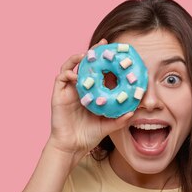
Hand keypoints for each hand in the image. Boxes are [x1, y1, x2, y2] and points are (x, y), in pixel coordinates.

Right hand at [48, 38, 132, 159]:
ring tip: (87, 54)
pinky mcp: (58, 95)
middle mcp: (79, 89)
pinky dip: (68, 73)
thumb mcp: (107, 126)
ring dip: (77, 58)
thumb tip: (133, 112)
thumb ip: (119, 119)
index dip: (104, 61)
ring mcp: (68, 91)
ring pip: (70, 67)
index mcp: (90, 93)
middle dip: (92, 53)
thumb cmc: (88, 136)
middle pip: (84, 65)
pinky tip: (76, 75)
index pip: (98, 72)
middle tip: (103, 44)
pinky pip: (60, 78)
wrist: (72, 147)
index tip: (115, 52)